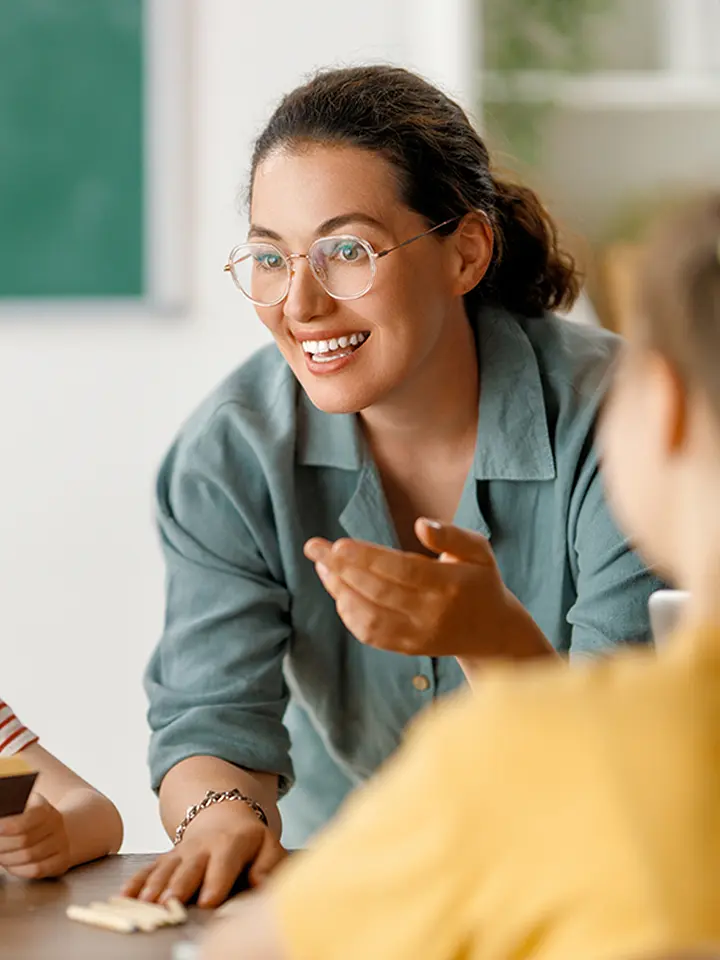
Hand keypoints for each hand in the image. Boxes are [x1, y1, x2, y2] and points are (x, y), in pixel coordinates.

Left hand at [0, 793, 70, 878]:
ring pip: (29, 856)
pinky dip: (18, 869)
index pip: (25, 822)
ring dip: (7, 858)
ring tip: (0, 856)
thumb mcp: (32, 808)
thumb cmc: (41, 823)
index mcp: (46, 811)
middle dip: (2, 845)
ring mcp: (61, 845)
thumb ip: (16, 817)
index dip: (7, 828)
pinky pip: (37, 869)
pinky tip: (10, 866)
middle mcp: (56, 827)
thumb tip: (0, 827)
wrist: (69, 831)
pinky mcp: (61, 861)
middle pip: (24, 840)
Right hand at [122, 803, 286, 907]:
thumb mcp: (268, 846)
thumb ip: (269, 864)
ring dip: (154, 886)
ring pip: (165, 869)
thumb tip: (261, 883)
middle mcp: (202, 846)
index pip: (224, 863)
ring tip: (146, 903)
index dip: (216, 881)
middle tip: (169, 902)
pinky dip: (135, 882)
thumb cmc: (249, 843)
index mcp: (231, 843)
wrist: (223, 818)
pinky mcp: (165, 859)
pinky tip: (124, 896)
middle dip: (179, 885)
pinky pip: (148, 869)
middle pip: (189, 867)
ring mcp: (181, 852)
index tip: (208, 901)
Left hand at [304, 518, 552, 661]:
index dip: (368, 558)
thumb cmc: (480, 582)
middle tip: (314, 547)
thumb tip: (421, 525)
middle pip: (378, 591)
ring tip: (322, 566)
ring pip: (369, 617)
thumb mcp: (479, 551)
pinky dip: (349, 613)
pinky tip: (338, 590)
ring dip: (339, 591)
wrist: (493, 633)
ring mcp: (418, 635)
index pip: (402, 570)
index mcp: (450, 585)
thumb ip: (452, 536)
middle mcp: (432, 614)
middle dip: (341, 569)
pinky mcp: (408, 648)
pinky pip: (371, 634)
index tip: (338, 544)